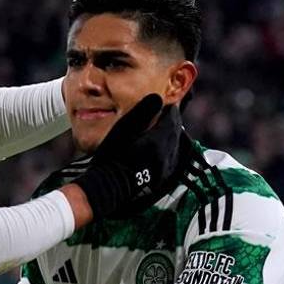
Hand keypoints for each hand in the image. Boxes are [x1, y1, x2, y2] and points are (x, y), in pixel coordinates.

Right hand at [72, 95, 181, 218]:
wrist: (109, 186)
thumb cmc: (112, 156)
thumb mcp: (123, 130)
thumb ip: (141, 113)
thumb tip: (157, 97)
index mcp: (159, 140)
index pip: (172, 119)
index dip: (170, 109)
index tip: (166, 102)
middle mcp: (166, 154)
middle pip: (175, 133)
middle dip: (172, 122)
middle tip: (166, 114)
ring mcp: (164, 167)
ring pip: (174, 146)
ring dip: (170, 136)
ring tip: (163, 129)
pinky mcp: (160, 177)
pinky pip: (170, 159)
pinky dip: (167, 150)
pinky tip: (159, 149)